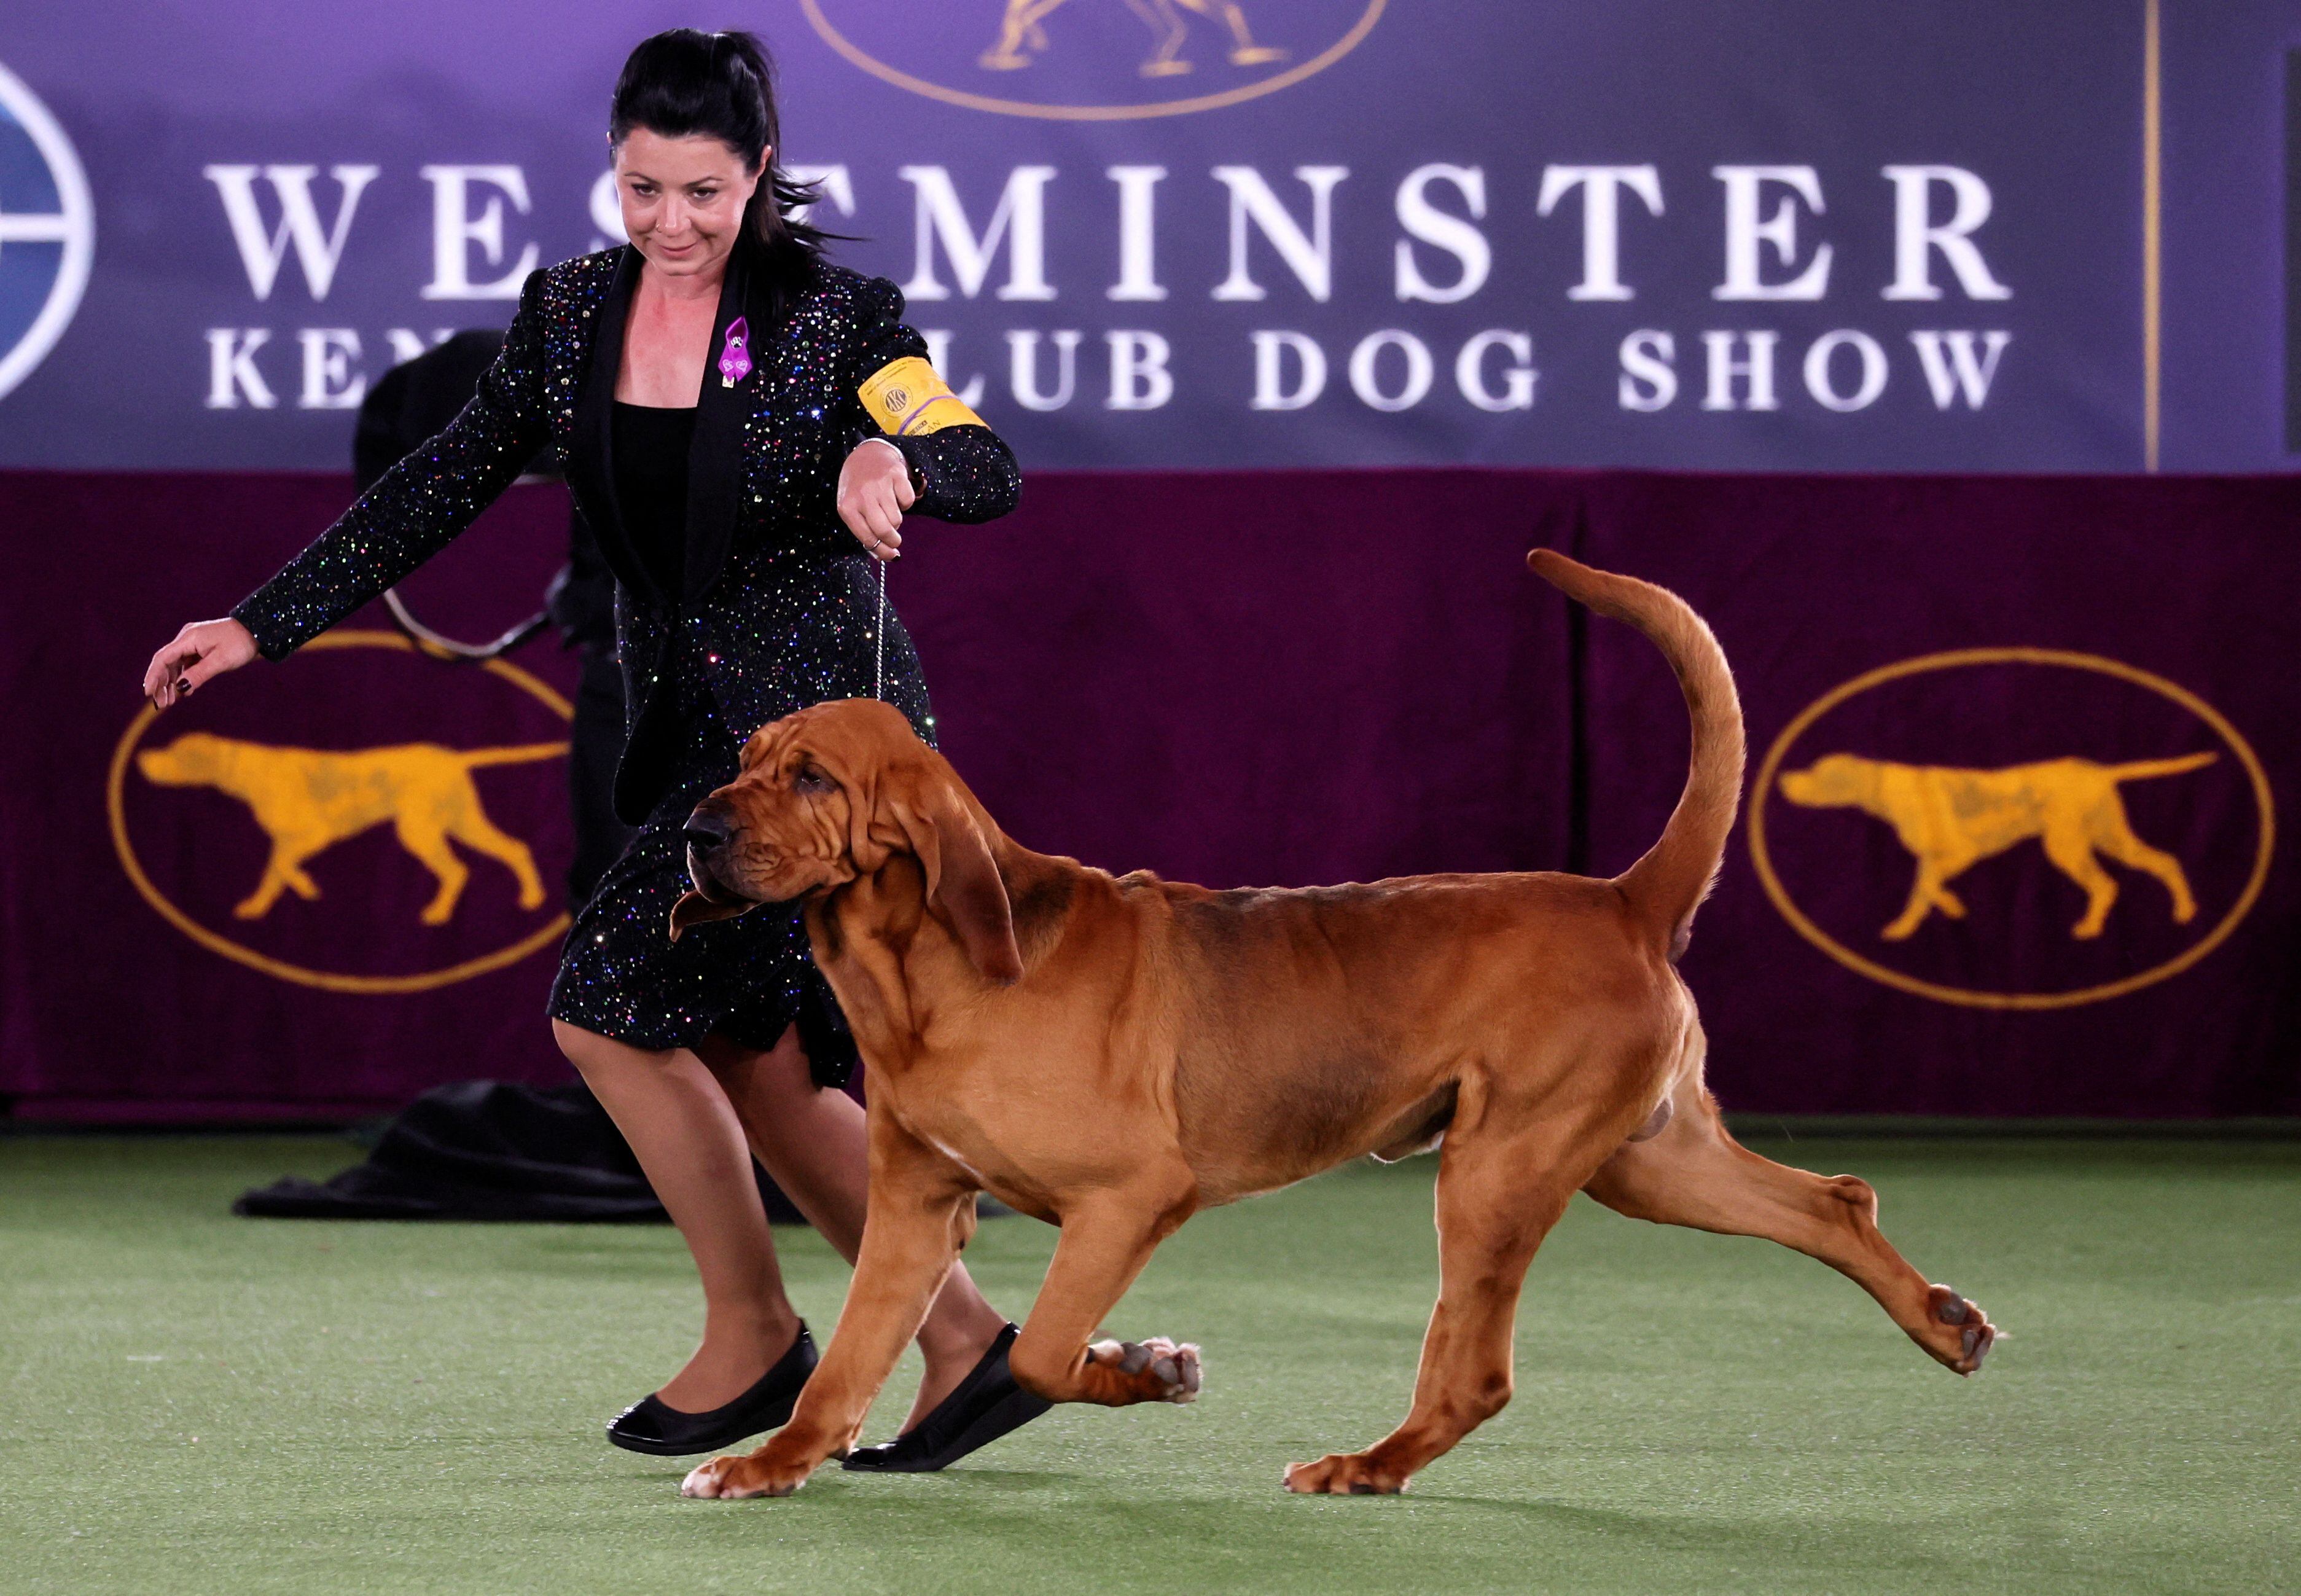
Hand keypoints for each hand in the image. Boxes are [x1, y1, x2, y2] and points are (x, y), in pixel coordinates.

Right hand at [143, 618, 256, 710]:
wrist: (259, 631)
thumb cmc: (241, 644)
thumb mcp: (220, 661)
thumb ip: (198, 674)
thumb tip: (180, 689)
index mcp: (188, 638)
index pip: (163, 658)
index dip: (153, 677)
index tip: (148, 693)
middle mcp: (187, 638)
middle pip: (166, 663)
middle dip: (162, 684)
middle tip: (161, 705)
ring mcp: (193, 643)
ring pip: (175, 665)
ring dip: (172, 683)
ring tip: (169, 702)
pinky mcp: (201, 648)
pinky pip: (186, 664)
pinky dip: (183, 678)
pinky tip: (184, 692)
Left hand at [837, 438, 914, 562]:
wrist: (866, 455)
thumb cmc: (858, 488)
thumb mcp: (852, 508)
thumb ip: (865, 531)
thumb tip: (884, 555)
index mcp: (847, 508)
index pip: (867, 538)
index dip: (882, 551)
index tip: (891, 556)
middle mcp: (862, 496)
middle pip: (885, 530)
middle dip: (893, 540)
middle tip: (895, 541)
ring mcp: (880, 485)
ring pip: (897, 518)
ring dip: (896, 519)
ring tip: (888, 509)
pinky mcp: (896, 476)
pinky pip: (908, 502)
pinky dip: (905, 503)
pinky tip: (895, 495)